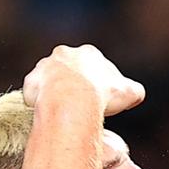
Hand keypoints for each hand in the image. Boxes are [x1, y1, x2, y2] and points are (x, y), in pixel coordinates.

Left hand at [23, 44, 144, 115]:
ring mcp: (45, 67)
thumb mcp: (129, 93)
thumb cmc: (101, 94)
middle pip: (70, 70)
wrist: (72, 100)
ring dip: (55, 93)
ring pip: (50, 80)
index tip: (100, 97)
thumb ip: (133, 91)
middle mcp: (64, 54)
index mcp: (89, 54)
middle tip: (81, 106)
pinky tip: (48, 114)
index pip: (94, 65)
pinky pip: (35, 93)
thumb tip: (136, 94)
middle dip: (74, 85)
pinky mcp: (31, 82)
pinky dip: (40, 103)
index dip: (98, 82)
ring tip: (63, 112)